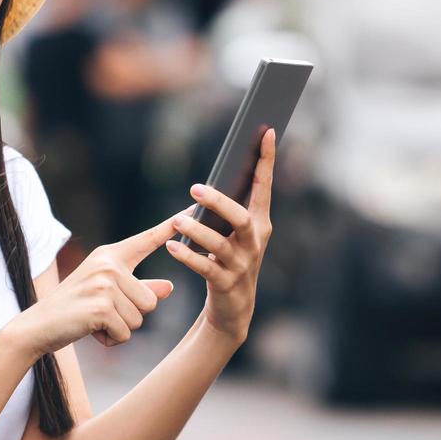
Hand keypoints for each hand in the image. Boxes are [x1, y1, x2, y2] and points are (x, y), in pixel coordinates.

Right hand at [10, 212, 184, 357]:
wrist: (38, 326)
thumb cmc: (75, 309)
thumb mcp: (107, 294)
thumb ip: (139, 288)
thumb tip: (170, 287)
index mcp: (110, 256)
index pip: (146, 240)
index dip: (170, 227)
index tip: (192, 206)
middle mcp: (109, 264)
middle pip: (150, 300)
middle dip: (131, 316)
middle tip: (100, 313)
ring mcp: (104, 283)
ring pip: (140, 318)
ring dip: (120, 329)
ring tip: (94, 320)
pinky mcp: (101, 306)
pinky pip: (126, 333)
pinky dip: (111, 339)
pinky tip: (91, 330)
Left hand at [165, 126, 275, 345]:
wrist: (234, 307)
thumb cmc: (230, 258)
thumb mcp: (234, 232)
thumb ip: (229, 207)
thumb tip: (212, 175)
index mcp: (259, 223)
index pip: (264, 186)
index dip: (267, 160)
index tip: (268, 132)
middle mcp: (254, 241)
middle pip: (241, 217)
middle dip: (219, 202)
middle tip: (194, 189)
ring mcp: (242, 264)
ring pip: (222, 244)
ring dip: (198, 231)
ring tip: (177, 221)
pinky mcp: (226, 283)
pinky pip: (206, 268)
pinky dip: (189, 257)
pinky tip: (172, 247)